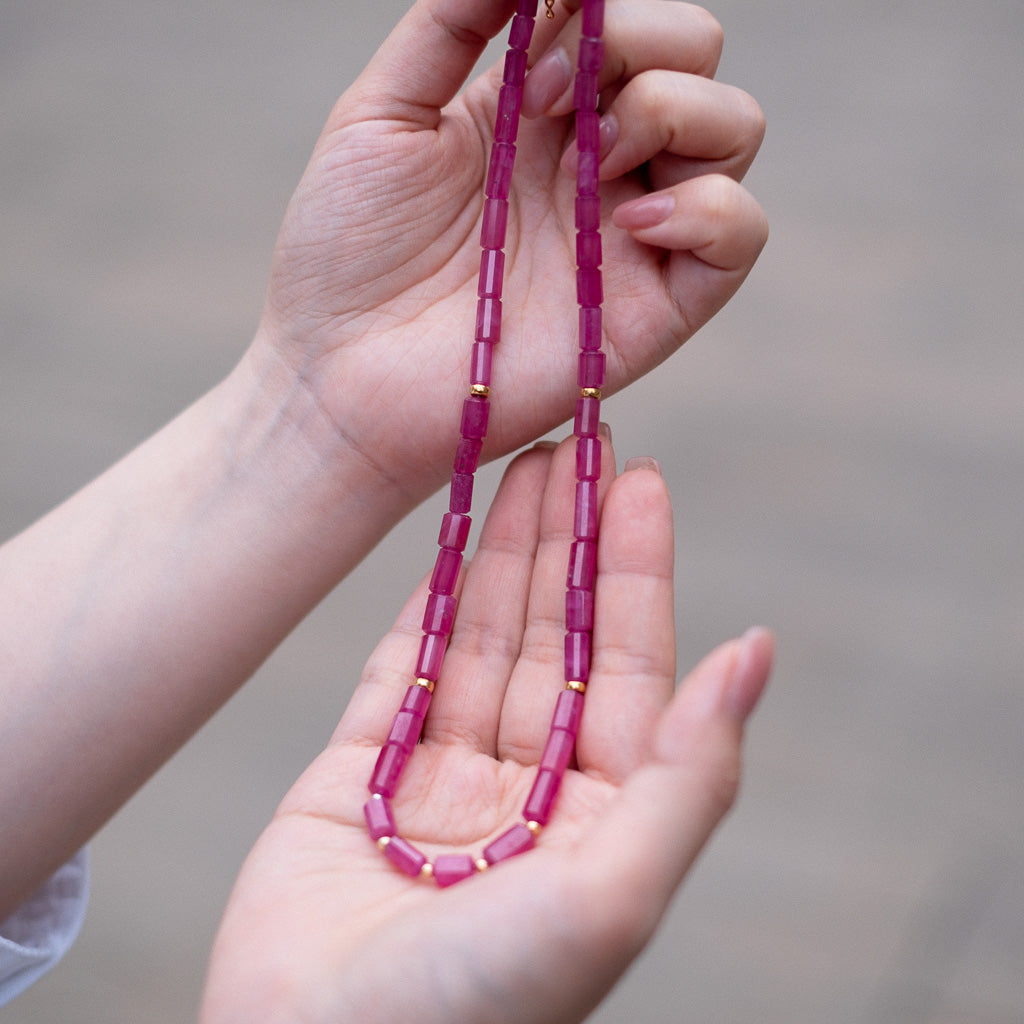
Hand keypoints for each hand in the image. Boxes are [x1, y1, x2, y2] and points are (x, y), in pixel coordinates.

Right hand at [200, 435, 772, 1022]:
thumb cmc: (476, 1009)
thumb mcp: (614, 893)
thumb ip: (691, 772)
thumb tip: (758, 652)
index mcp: (600, 818)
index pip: (625, 665)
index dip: (632, 567)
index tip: (638, 475)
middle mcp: (529, 793)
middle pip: (554, 637)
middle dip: (567, 539)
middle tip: (575, 440)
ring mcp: (442, 779)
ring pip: (481, 640)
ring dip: (501, 554)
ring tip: (516, 462)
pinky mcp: (360, 777)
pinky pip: (398, 670)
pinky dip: (424, 603)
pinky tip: (448, 543)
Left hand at [252, 0, 766, 503]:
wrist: (340, 379)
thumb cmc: (347, 254)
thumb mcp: (383, 113)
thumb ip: (454, 20)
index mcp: (544, 112)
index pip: (631, 20)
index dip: (600, 6)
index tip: (532, 41)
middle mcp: (602, 165)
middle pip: (698, 59)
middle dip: (641, 46)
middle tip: (549, 104)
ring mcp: (633, 235)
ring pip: (735, 129)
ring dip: (673, 111)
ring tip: (588, 159)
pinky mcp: (656, 309)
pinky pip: (741, 235)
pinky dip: (707, 207)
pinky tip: (626, 222)